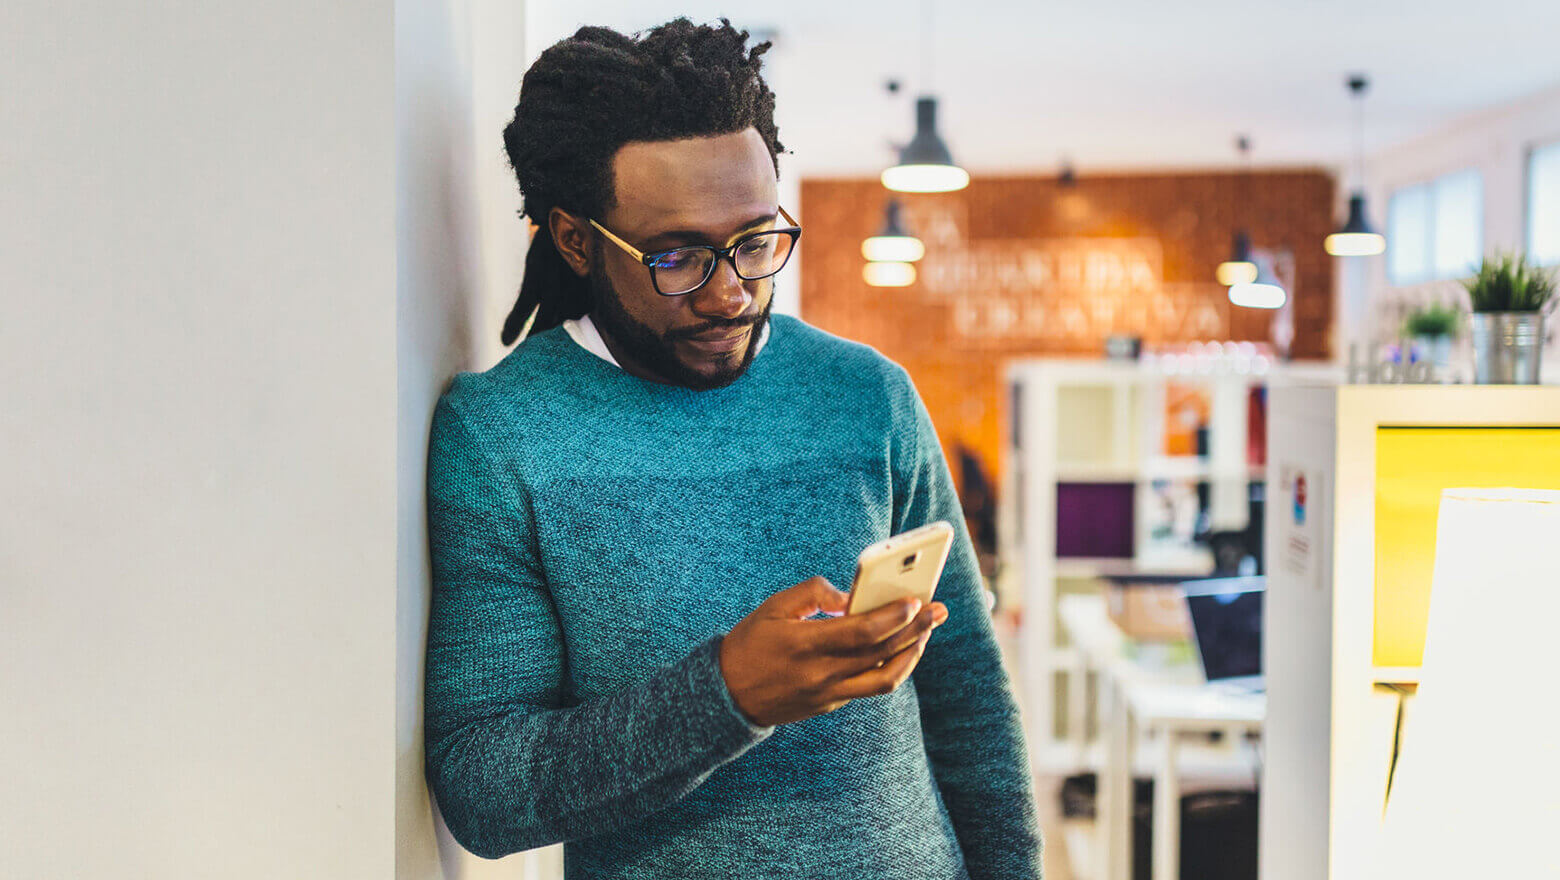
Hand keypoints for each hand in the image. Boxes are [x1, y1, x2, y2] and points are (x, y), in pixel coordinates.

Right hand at [717, 576, 948, 726]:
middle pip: (881, 653)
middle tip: (938, 610)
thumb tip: (850, 595)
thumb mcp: (774, 607)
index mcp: (805, 645)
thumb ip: (814, 593)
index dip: (893, 617)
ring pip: (884, 679)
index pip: (861, 632)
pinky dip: (890, 666)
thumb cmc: (750, 642)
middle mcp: (821, 674)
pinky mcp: (831, 704)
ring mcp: (828, 694)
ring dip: (911, 655)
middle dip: (916, 630)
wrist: (727, 695)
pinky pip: (869, 686)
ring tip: (926, 633)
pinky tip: (901, 648)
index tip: (915, 601)